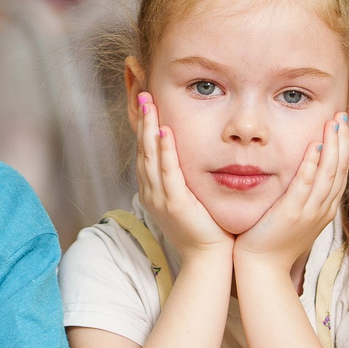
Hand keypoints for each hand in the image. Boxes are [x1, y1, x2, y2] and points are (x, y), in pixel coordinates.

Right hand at [133, 92, 230, 264]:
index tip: (142, 94)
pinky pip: (168, 174)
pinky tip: (166, 133)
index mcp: (152, 186)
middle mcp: (150, 190)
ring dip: (149, 127)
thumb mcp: (188, 193)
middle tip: (140, 90)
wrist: (208, 257)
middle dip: (141, 116)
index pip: (143, 146)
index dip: (142, 120)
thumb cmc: (204, 224)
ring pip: (150, 156)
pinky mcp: (174, 204)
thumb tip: (186, 146)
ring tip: (149, 102)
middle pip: (141, 146)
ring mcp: (160, 197)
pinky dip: (166, 152)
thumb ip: (183, 172)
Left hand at [234, 112, 348, 271]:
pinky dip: (311, 164)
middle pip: (339, 169)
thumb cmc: (272, 241)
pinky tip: (313, 146)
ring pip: (328, 174)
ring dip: (331, 146)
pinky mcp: (292, 214)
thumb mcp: (294, 215)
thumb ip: (301, 195)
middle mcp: (322, 209)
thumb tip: (302, 173)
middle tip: (340, 116)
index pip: (339, 173)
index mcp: (324, 209)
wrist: (261, 268)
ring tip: (331, 123)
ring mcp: (309, 212)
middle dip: (341, 141)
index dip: (342, 148)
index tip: (339, 126)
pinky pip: (305, 185)